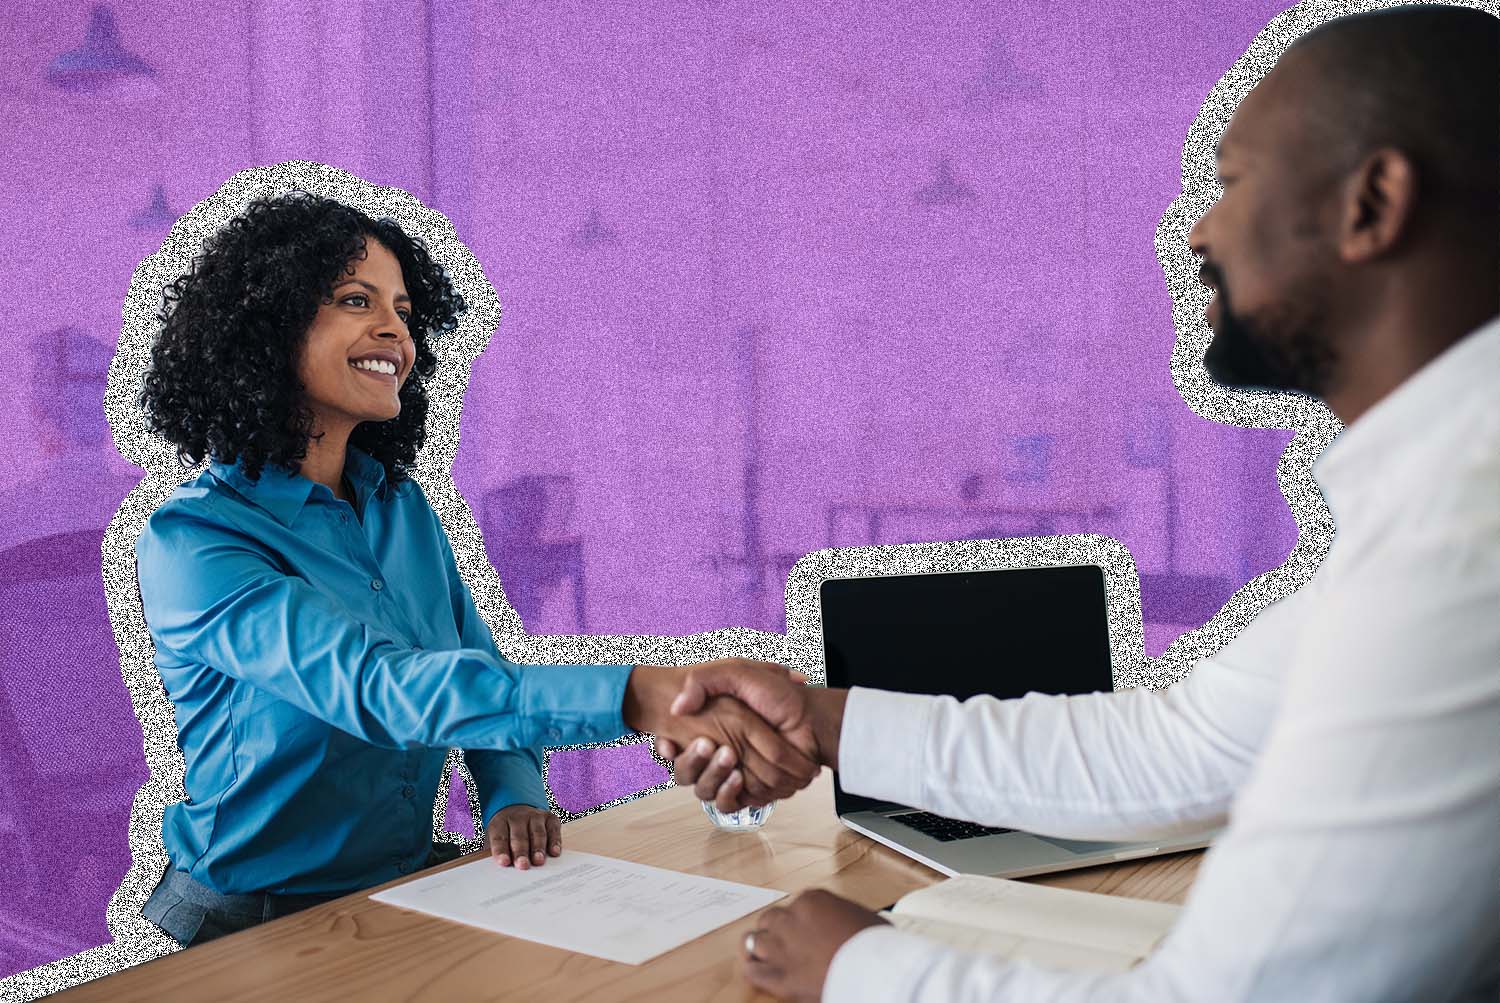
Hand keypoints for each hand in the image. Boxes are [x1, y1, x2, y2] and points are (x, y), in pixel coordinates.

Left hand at [485, 804, 560, 869]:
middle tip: (523, 865)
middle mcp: (518, 817)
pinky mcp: (550, 818)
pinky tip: (554, 852)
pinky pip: (553, 829)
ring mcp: (535, 816)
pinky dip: (555, 841)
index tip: (504, 862)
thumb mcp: (498, 838)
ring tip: (538, 861)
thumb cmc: (507, 832)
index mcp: (500, 823)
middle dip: (521, 852)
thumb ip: (501, 853)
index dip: (501, 851)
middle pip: (519, 836)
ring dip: (538, 848)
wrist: (518, 810)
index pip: (499, 838)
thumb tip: (507, 869)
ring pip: (537, 833)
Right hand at [653, 659, 847, 811]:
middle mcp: (715, 753)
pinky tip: (738, 776)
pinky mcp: (748, 792)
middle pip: (685, 772)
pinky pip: (728, 804)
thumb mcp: (737, 673)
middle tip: (706, 745)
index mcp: (708, 728)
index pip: (672, 745)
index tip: (668, 745)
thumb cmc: (777, 695)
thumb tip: (677, 707)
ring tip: (728, 756)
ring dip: (711, 775)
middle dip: (691, 761)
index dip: (665, 747)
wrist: (810, 718)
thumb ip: (702, 681)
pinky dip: (729, 793)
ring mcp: (731, 774)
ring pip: (703, 789)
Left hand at [740, 889, 889, 1001]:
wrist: (874, 970)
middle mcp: (791, 919)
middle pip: (771, 919)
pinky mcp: (778, 976)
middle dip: (778, 931)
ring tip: (771, 957)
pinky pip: (752, 969)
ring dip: (763, 948)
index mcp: (812, 900)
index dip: (799, 922)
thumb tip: (840, 926)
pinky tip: (762, 971)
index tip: (807, 932)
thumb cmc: (876, 945)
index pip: (795, 906)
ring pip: (755, 940)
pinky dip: (755, 969)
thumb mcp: (858, 917)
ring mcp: (780, 947)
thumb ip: (838, 917)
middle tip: (789, 944)